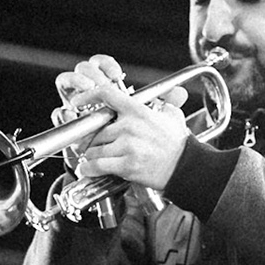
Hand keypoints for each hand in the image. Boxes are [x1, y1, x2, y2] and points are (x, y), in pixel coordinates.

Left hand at [53, 55, 190, 191]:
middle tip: (91, 142)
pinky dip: (89, 168)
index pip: (106, 95)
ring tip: (94, 157)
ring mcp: (127, 146)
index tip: (78, 102)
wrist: (185, 167)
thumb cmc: (177, 144)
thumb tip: (161, 96)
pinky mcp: (126, 165)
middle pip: (96, 128)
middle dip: (91, 138)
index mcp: (138, 111)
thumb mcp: (172, 115)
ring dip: (90, 154)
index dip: (88, 95)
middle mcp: (129, 127)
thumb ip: (162, 101)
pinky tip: (88, 169)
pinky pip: (97, 165)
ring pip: (94, 148)